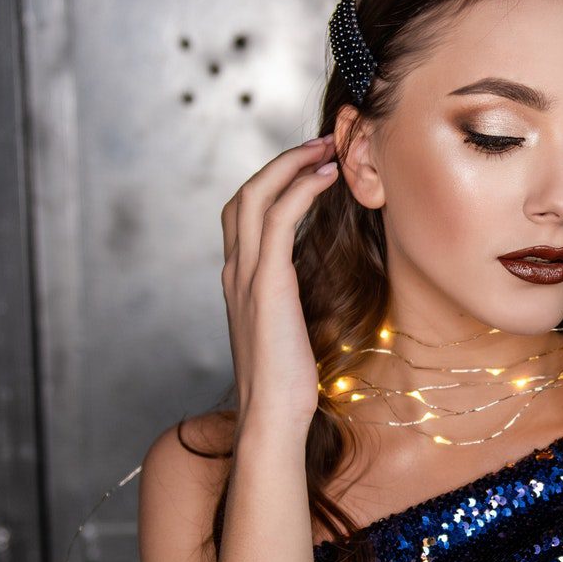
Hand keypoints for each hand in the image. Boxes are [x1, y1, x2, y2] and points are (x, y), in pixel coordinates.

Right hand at [220, 131, 341, 441]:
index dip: (273, 183)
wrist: (271, 417)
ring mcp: (246, 276)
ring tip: (328, 149)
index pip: (244, 215)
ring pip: (255, 197)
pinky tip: (326, 177)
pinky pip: (277, 219)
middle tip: (321, 144)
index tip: (310, 166)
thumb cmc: (286, 385)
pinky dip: (300, 188)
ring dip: (293, 164)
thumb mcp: (287, 331)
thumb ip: (290, 301)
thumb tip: (314, 287)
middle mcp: (234, 272)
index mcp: (238, 282)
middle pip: (244, 194)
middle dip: (281, 162)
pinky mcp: (266, 284)